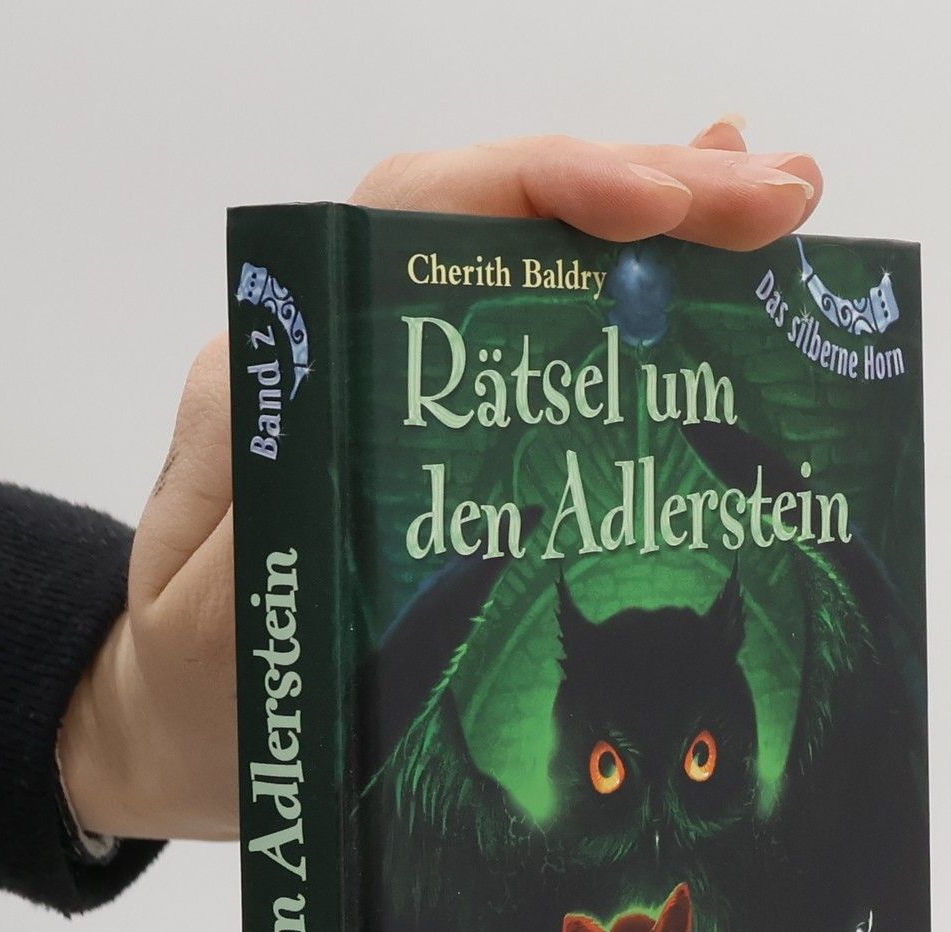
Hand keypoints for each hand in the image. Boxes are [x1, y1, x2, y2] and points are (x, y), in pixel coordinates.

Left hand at [58, 123, 824, 840]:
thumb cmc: (197, 695)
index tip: (660, 204)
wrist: (169, 723)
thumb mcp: (222, 637)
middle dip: (646, 190)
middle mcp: (337, 347)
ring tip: (775, 210)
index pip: (417, 216)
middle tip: (780, 199)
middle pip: (496, 214)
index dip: (545, 189)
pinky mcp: (427, 429)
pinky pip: (534, 330)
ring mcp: (388, 381)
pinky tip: (707, 270)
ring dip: (657, 226)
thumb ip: (276, 540)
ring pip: (528, 259)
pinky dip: (627, 292)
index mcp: (285, 372)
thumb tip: (368, 437)